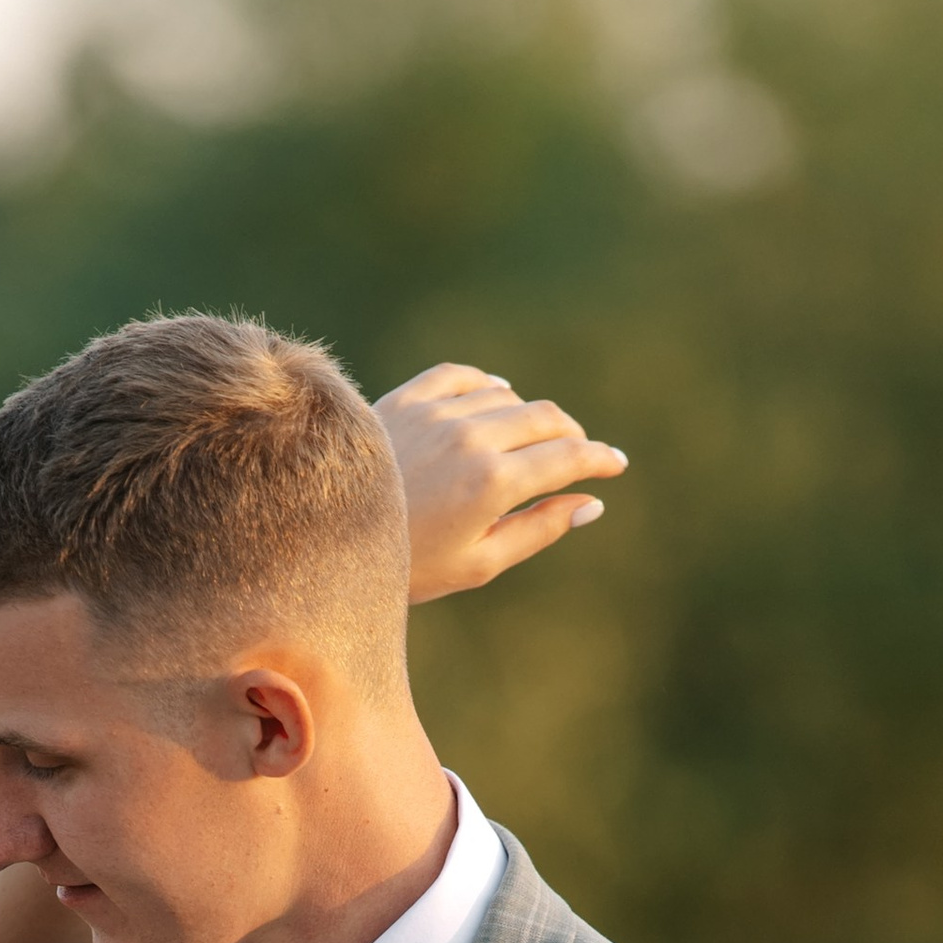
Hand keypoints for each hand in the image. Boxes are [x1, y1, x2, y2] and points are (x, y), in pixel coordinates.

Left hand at [378, 362, 626, 602]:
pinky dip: (488, 386)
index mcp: (494, 482)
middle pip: (546, 418)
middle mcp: (471, 436)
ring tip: (529, 443)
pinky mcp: (408, 397)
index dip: (600, 459)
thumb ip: (540, 530)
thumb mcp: (480, 563)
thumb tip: (591, 505)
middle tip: (577, 455)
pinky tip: (495, 399)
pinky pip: (464, 376)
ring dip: (529, 417)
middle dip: (572, 436)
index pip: (568, 457)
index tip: (616, 464)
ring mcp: (438, 411)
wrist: (326, 538)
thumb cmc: (408, 565)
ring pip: (508, 398)